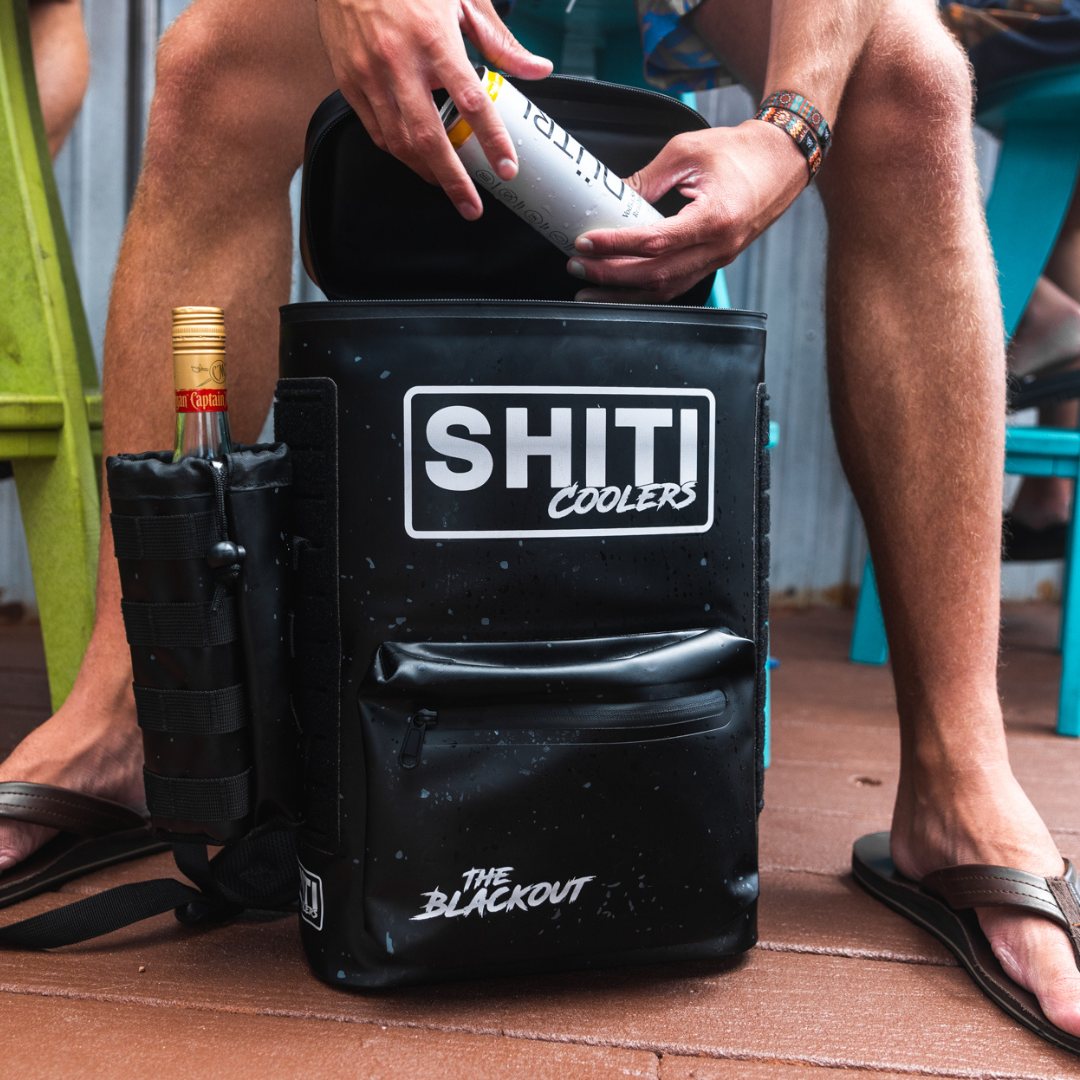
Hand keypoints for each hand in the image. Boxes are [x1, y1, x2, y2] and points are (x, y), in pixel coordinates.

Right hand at [317, 0, 551, 219]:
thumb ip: (500, 41)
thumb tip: (537, 70)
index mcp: (434, 39)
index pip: (471, 102)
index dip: (492, 140)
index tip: (506, 167)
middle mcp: (400, 61)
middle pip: (429, 137)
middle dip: (453, 180)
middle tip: (471, 206)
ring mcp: (370, 75)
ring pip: (400, 142)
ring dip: (426, 172)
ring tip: (446, 185)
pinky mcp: (349, 82)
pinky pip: (376, 131)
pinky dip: (399, 152)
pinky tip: (416, 158)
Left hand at [567, 120, 808, 302]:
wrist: (782, 160)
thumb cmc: (742, 152)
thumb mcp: (687, 152)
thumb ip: (647, 178)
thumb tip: (611, 196)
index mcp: (714, 217)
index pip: (655, 241)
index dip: (616, 245)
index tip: (586, 243)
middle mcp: (718, 247)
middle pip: (656, 274)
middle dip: (611, 275)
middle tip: (579, 268)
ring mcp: (718, 259)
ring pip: (665, 289)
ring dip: (624, 293)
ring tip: (590, 290)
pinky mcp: (715, 262)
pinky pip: (677, 286)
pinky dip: (646, 292)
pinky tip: (622, 291)